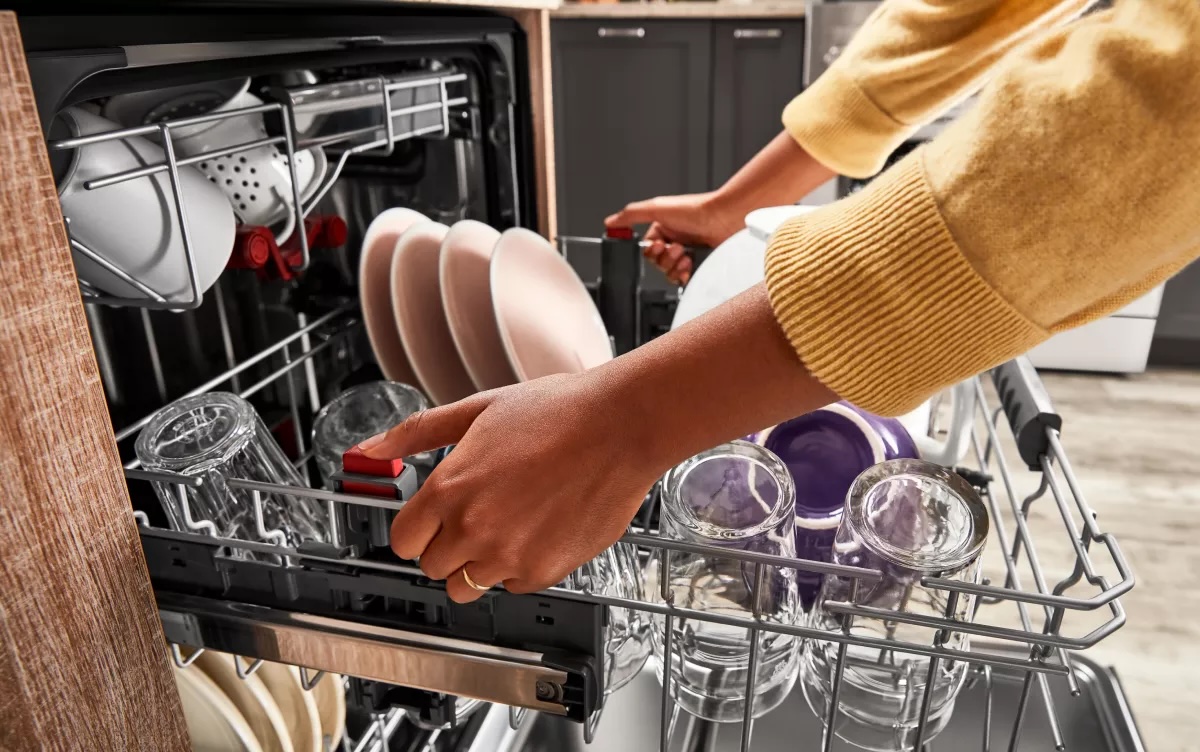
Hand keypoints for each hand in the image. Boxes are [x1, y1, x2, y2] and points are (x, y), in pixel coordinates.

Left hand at [357, 374, 661, 603]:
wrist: (621, 426)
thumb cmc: (558, 411)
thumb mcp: (478, 409)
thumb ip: (418, 433)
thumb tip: (370, 448)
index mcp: (449, 488)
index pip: (403, 540)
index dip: (418, 529)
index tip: (433, 521)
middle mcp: (473, 527)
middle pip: (432, 567)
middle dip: (448, 545)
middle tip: (478, 517)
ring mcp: (508, 555)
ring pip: (467, 586)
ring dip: (478, 564)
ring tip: (507, 526)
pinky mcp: (543, 571)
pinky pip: (512, 587)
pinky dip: (519, 567)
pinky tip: (537, 530)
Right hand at [605, 192, 742, 284]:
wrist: (724, 218)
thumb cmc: (696, 209)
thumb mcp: (657, 208)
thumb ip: (631, 214)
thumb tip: (610, 222)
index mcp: (662, 227)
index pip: (646, 249)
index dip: (651, 251)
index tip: (659, 245)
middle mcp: (674, 239)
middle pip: (656, 263)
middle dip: (664, 259)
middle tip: (676, 248)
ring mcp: (687, 251)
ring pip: (669, 272)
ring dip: (674, 266)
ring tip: (685, 254)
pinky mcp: (699, 262)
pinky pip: (683, 277)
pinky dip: (684, 274)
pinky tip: (689, 266)